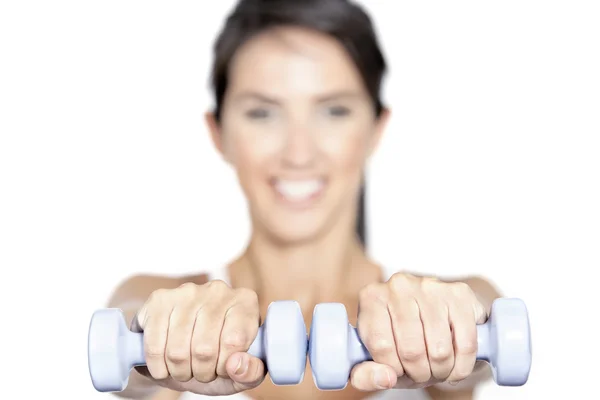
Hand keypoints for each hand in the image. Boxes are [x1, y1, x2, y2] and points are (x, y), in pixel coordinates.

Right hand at [132, 280, 264, 394]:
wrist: (181, 349)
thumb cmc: (217, 359)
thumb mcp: (240, 373)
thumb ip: (250, 373)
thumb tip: (236, 364)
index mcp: (245, 302)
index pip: (236, 341)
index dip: (225, 366)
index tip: (222, 369)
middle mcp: (218, 290)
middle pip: (205, 348)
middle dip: (201, 372)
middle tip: (201, 372)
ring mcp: (187, 292)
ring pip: (178, 350)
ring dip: (179, 370)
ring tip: (185, 368)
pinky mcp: (160, 299)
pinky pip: (154, 344)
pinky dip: (157, 366)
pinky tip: (163, 366)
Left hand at [351, 273, 487, 390]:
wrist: (432, 313)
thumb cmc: (398, 338)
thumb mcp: (373, 357)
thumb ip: (366, 374)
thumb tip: (386, 378)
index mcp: (372, 297)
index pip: (380, 345)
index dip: (392, 369)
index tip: (397, 372)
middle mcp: (399, 286)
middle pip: (412, 350)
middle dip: (419, 374)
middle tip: (421, 374)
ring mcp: (430, 286)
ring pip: (440, 350)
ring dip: (441, 372)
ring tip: (436, 369)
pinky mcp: (460, 293)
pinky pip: (466, 344)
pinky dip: (462, 366)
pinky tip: (455, 365)